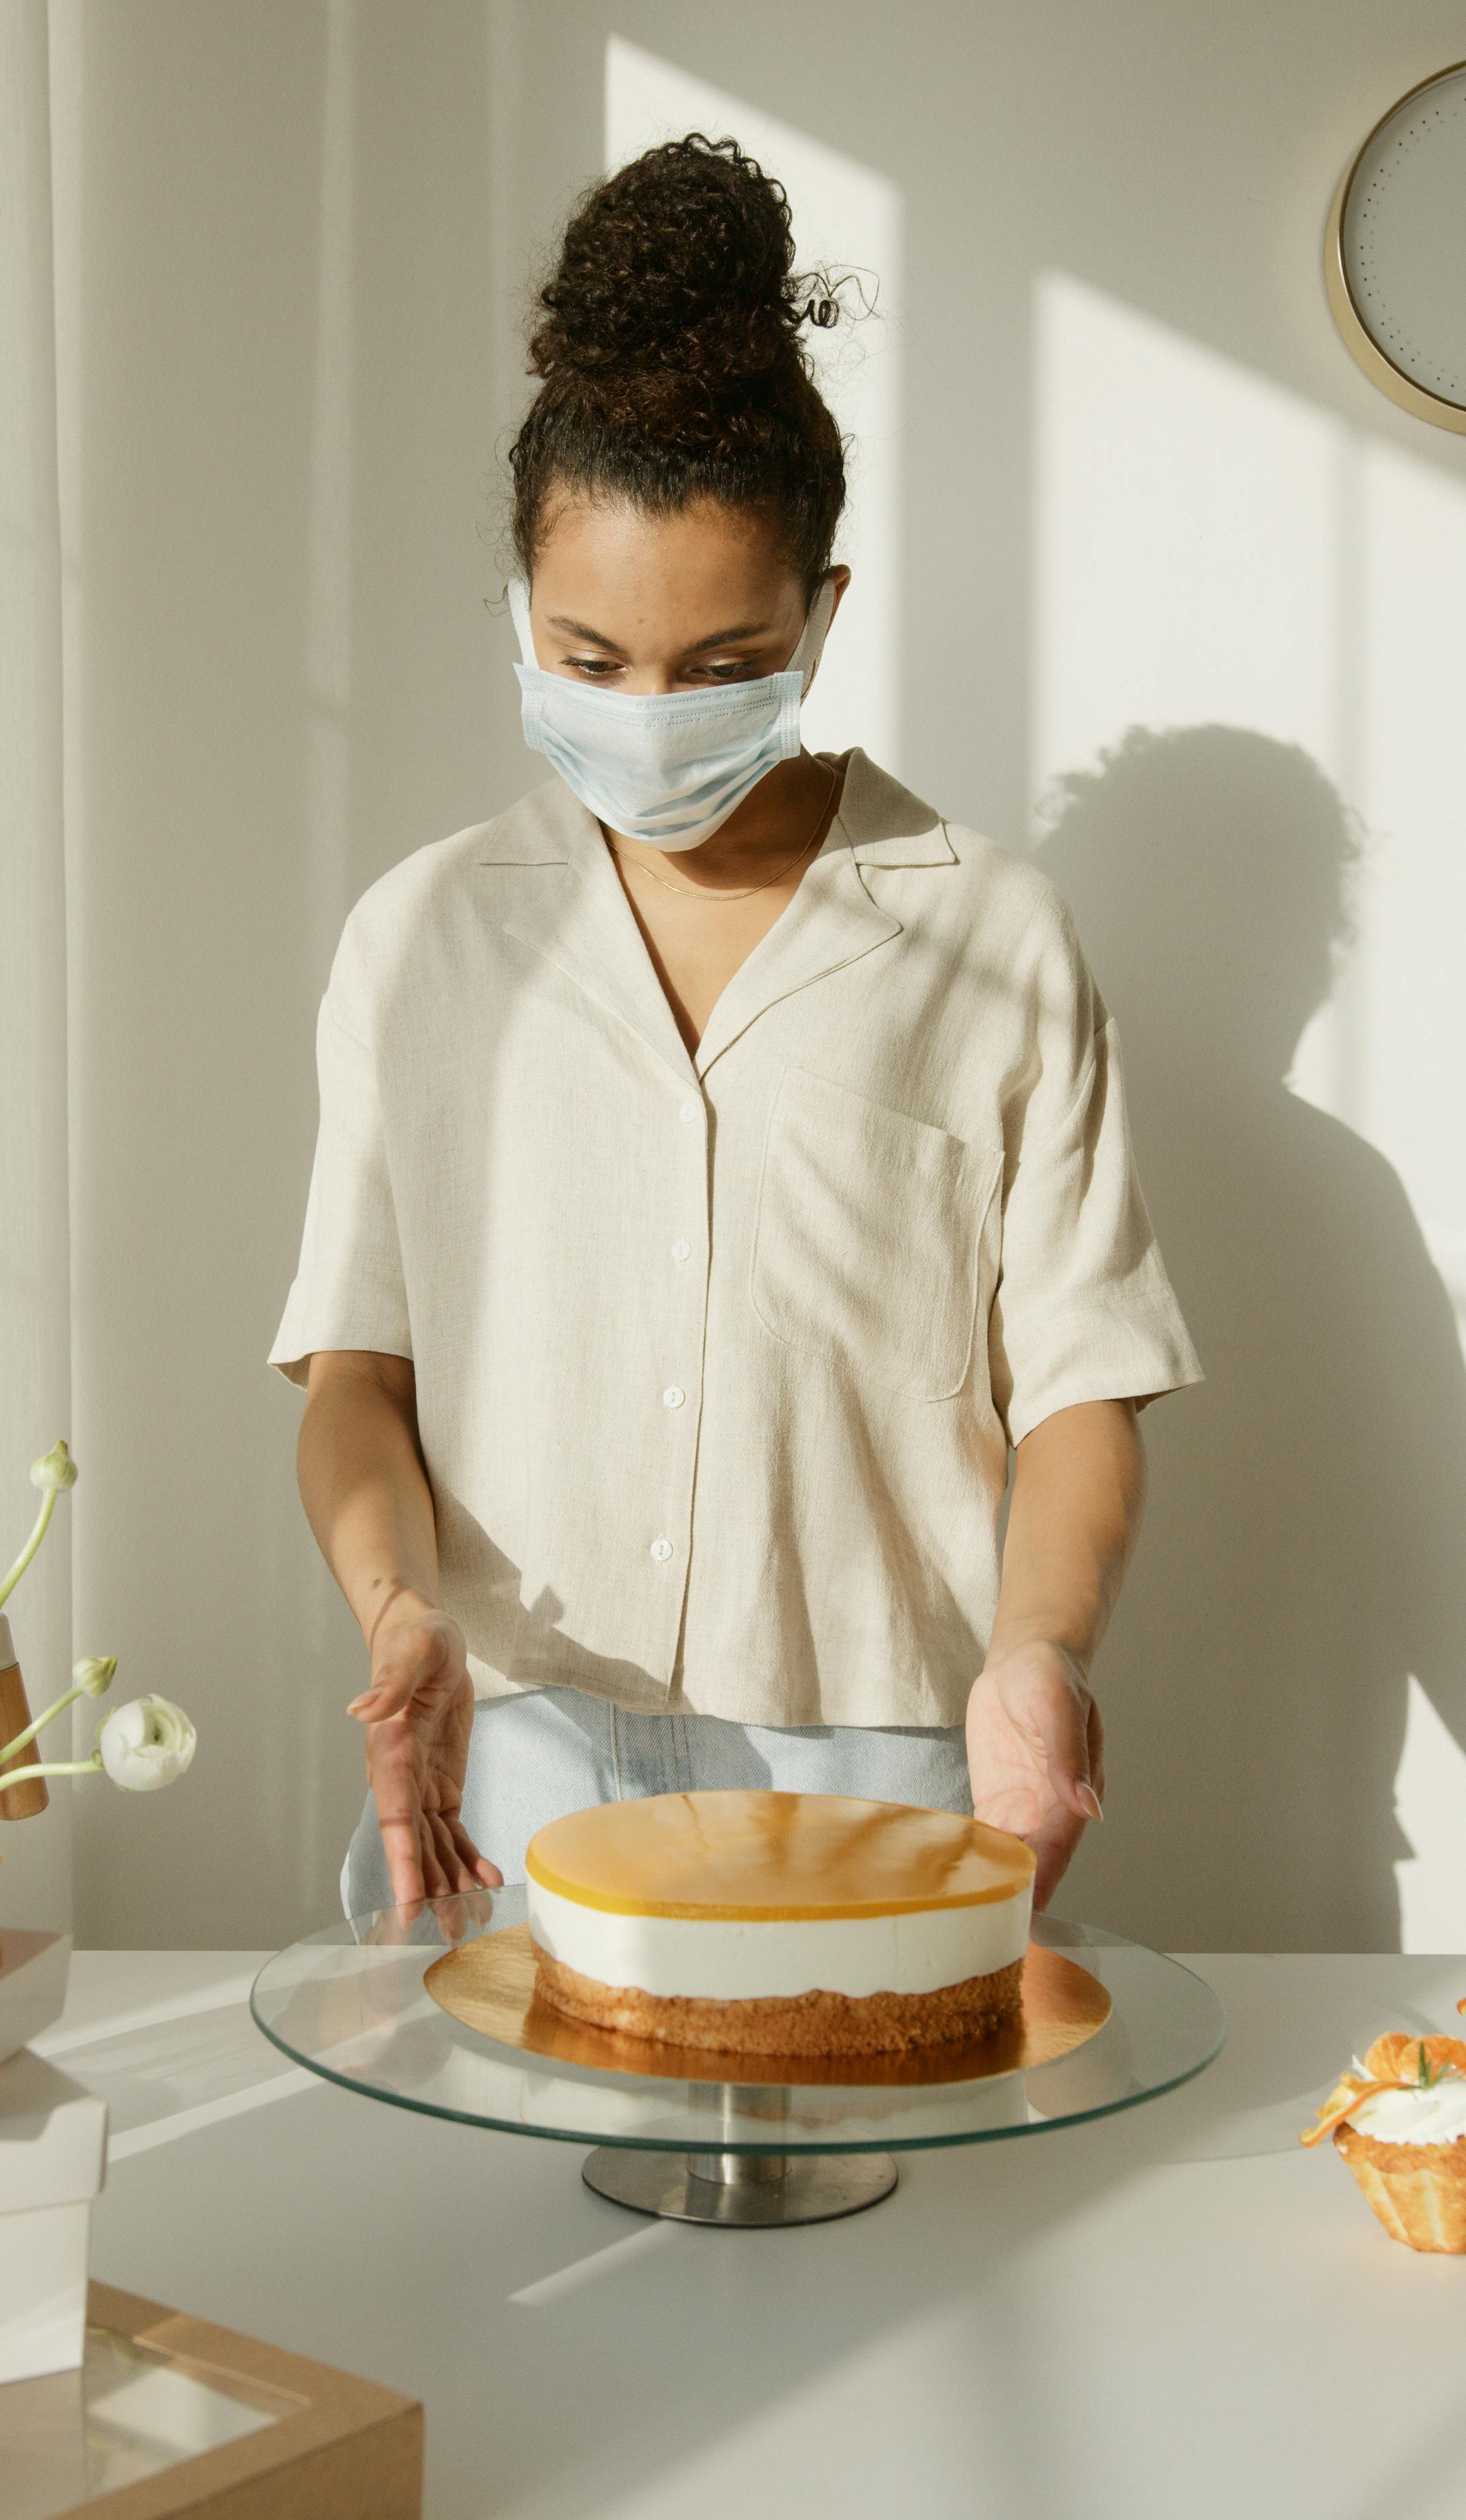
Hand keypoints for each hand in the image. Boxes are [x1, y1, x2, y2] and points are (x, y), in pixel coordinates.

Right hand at [346, 1596, 502, 1907]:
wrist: (428, 1640)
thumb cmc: (417, 1640)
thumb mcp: (413, 1651)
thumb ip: (390, 1682)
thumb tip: (361, 1710)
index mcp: (389, 1755)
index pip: (395, 1819)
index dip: (403, 1864)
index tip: (407, 1906)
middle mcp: (400, 1780)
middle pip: (414, 1847)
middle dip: (430, 1892)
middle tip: (450, 1934)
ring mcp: (420, 1786)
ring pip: (434, 1849)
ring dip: (450, 1885)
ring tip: (471, 1924)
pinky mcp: (442, 1785)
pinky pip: (453, 1831)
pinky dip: (469, 1858)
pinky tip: (489, 1881)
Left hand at [964, 1641, 1104, 1910]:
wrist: (1023, 1656)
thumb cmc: (1049, 1675)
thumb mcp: (1058, 1707)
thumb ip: (1068, 1757)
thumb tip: (1089, 1808)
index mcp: (1073, 1790)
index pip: (1060, 1846)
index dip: (1046, 1880)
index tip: (1028, 1915)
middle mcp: (1050, 1807)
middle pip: (1035, 1862)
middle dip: (1016, 1895)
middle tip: (990, 1934)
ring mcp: (1021, 1806)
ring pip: (1009, 1856)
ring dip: (993, 1884)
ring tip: (966, 1921)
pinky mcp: (996, 1799)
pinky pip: (984, 1836)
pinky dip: (972, 1859)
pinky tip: (952, 1882)